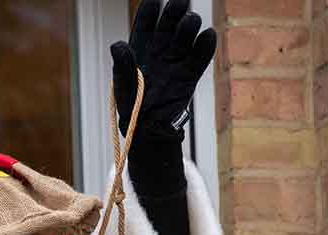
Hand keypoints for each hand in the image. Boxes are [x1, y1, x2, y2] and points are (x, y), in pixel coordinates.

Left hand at [110, 0, 216, 137]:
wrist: (149, 129)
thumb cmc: (131, 105)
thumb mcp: (122, 85)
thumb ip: (122, 65)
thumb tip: (118, 45)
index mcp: (139, 49)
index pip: (145, 23)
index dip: (149, 10)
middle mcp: (159, 50)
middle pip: (168, 24)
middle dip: (174, 11)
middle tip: (180, 1)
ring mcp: (176, 60)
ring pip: (185, 36)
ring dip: (189, 26)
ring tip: (190, 22)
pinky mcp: (190, 73)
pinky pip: (201, 56)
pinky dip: (206, 45)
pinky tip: (208, 35)